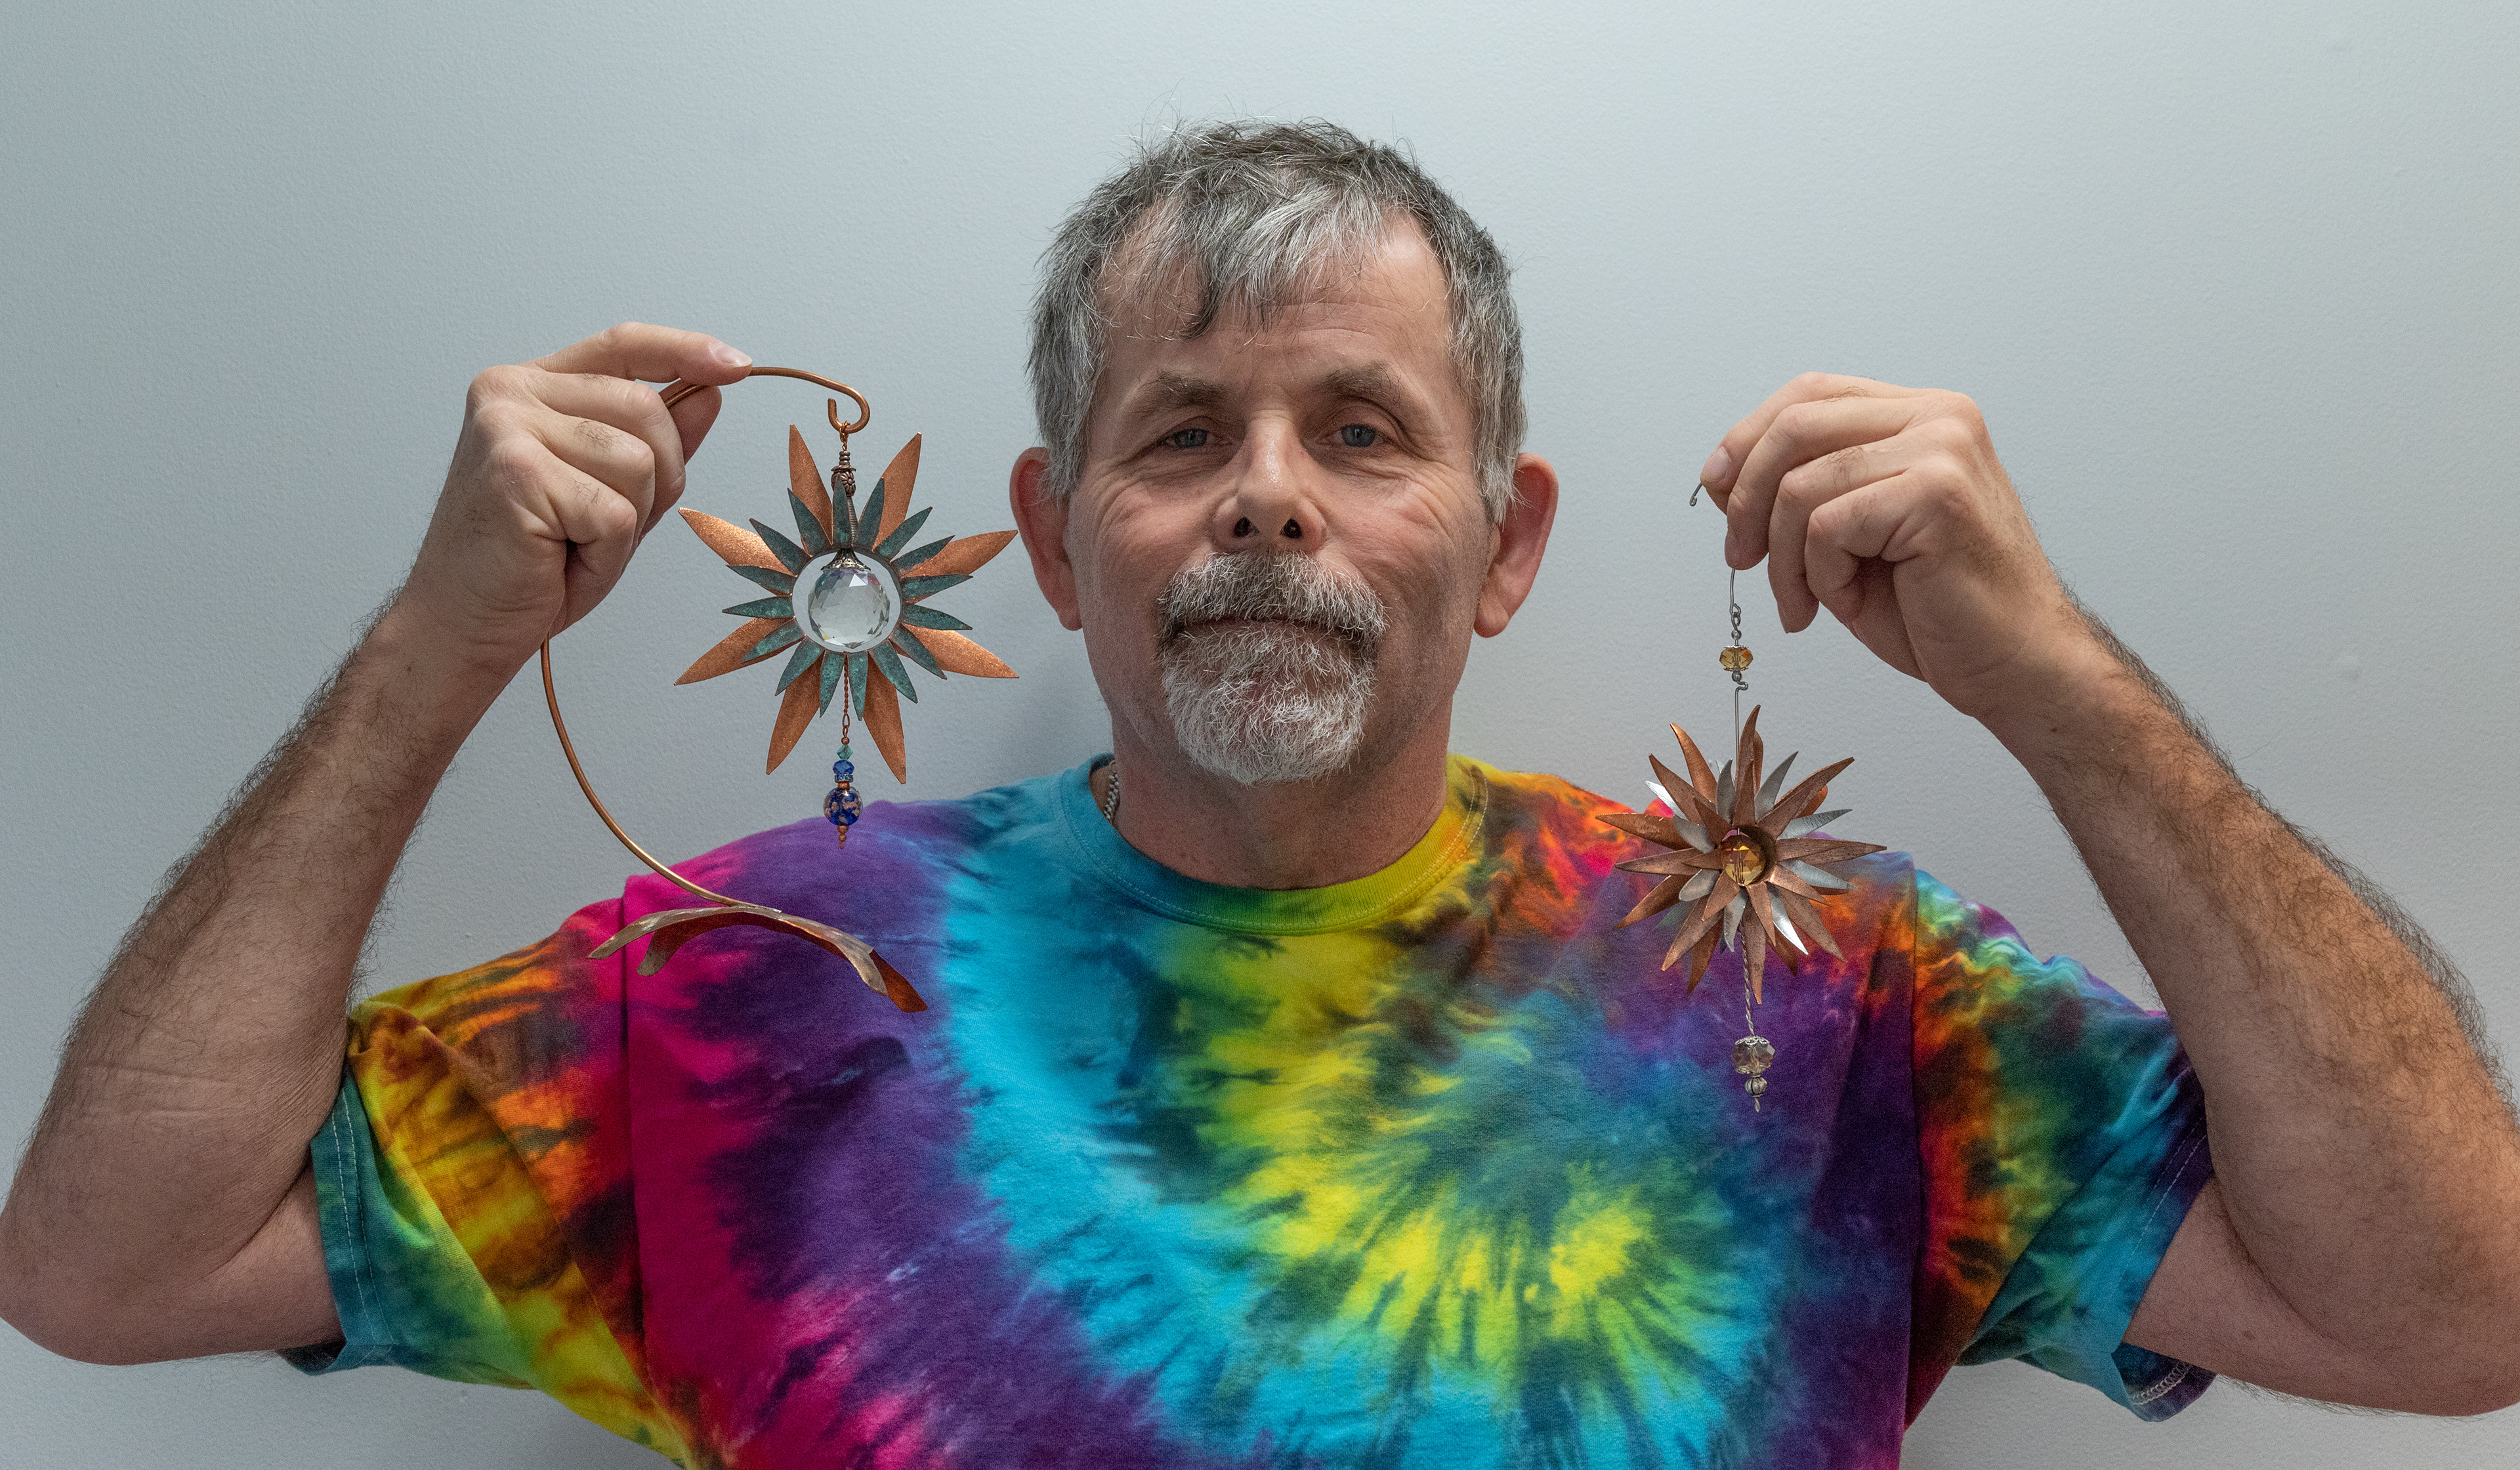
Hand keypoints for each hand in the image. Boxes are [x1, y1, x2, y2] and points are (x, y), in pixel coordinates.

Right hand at [396, 322, 753, 672]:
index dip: (685, 350)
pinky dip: (606, 552)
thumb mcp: (613, 493)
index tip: (737, 365)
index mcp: (531, 387)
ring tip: (575, 543)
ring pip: (638, 460)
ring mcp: (507, 427)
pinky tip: (561, 560)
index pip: (623, 345)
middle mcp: (511, 392)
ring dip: (628, 520)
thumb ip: (658, 441)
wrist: (464, 623)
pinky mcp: (516, 473)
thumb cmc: (531, 564)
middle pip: (646, 408)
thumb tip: (711, 393)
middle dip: (658, 477)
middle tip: (605, 525)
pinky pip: (615, 511)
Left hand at [1697, 372, 2088, 720]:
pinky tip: (1847, 601)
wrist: (2013, 664)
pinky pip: (1828, 525)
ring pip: (1800, 485)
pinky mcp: (1937, 494)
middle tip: (1740, 558)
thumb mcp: (1849, 537)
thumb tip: (1722, 475)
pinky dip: (1821, 576)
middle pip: (1795, 426)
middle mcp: (1938, 417)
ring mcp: (1942, 449)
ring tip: (1805, 601)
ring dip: (1784, 558)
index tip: (1716, 487)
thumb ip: (1798, 493)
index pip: (1810, 394)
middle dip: (1747, 500)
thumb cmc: (1939, 608)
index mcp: (1921, 415)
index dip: (1748, 437)